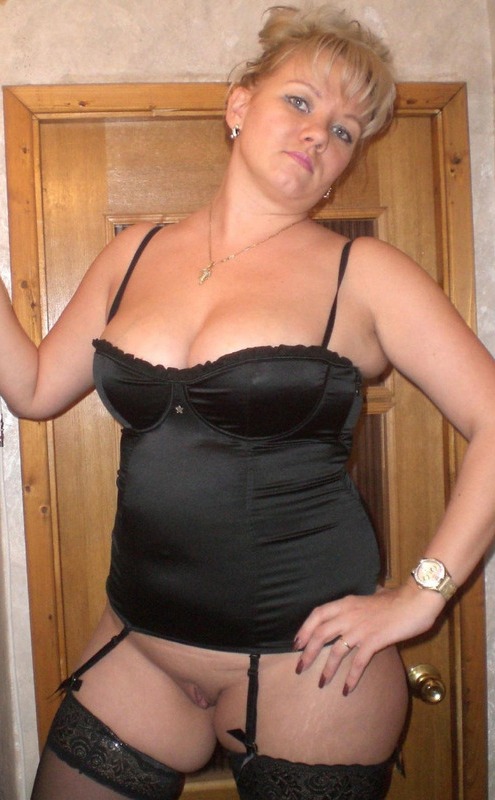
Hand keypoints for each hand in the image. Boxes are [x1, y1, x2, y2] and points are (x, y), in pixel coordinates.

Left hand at [293, 582, 444, 692]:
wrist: (417, 599)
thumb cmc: (398, 599)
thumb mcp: (373, 597)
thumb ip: (363, 605)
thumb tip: (362, 607)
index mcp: (347, 603)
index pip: (318, 614)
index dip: (305, 629)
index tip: (297, 643)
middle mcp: (349, 615)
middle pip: (321, 634)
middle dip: (308, 652)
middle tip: (300, 667)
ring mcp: (361, 628)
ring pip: (336, 651)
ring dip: (327, 669)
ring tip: (321, 683)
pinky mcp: (374, 640)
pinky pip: (358, 662)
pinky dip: (351, 677)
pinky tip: (347, 689)